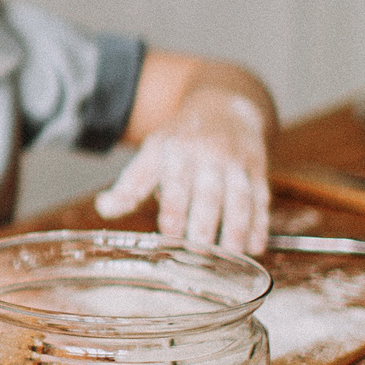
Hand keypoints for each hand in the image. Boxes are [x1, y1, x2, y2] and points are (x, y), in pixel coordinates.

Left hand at [94, 86, 270, 252]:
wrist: (224, 106)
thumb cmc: (182, 139)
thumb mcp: (152, 153)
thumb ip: (130, 185)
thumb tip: (104, 209)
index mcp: (176, 150)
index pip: (175, 184)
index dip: (174, 212)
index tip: (170, 237)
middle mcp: (208, 154)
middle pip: (209, 194)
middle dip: (205, 225)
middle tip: (199, 254)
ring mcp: (236, 161)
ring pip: (240, 198)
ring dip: (237, 229)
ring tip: (230, 257)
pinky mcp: (258, 169)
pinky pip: (261, 198)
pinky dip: (260, 224)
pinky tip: (255, 247)